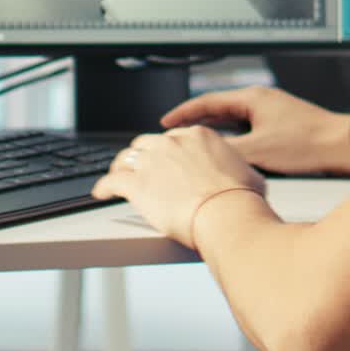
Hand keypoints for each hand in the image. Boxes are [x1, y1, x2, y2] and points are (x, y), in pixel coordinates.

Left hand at [91, 126, 265, 247]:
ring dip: (119, 168)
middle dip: (140, 156)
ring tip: (116, 177)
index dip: (165, 150)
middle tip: (138, 168)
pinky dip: (103, 186)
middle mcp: (172, 143)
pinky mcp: (136, 184)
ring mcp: (152, 161)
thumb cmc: (240, 199)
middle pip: (145, 144)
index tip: (162, 159)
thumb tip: (246, 177)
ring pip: (126, 158)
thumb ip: (238, 170)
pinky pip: (111, 181)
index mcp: (198, 136)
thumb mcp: (249, 174)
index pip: (173, 137)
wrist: (226, 214)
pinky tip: (100, 193)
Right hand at [161, 86, 349, 174]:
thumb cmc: (307, 143)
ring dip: (214, 130)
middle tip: (175, 133)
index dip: (183, 113)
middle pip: (218, 108)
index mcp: (252, 98)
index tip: (166, 122)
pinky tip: (229, 152)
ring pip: (233, 120)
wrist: (341, 145)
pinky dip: (232, 137)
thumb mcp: (258, 150)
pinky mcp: (281, 125)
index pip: (207, 102)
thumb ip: (227, 151)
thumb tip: (203, 155)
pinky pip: (247, 128)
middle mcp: (261, 100)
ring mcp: (272, 111)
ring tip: (195, 142)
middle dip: (195, 121)